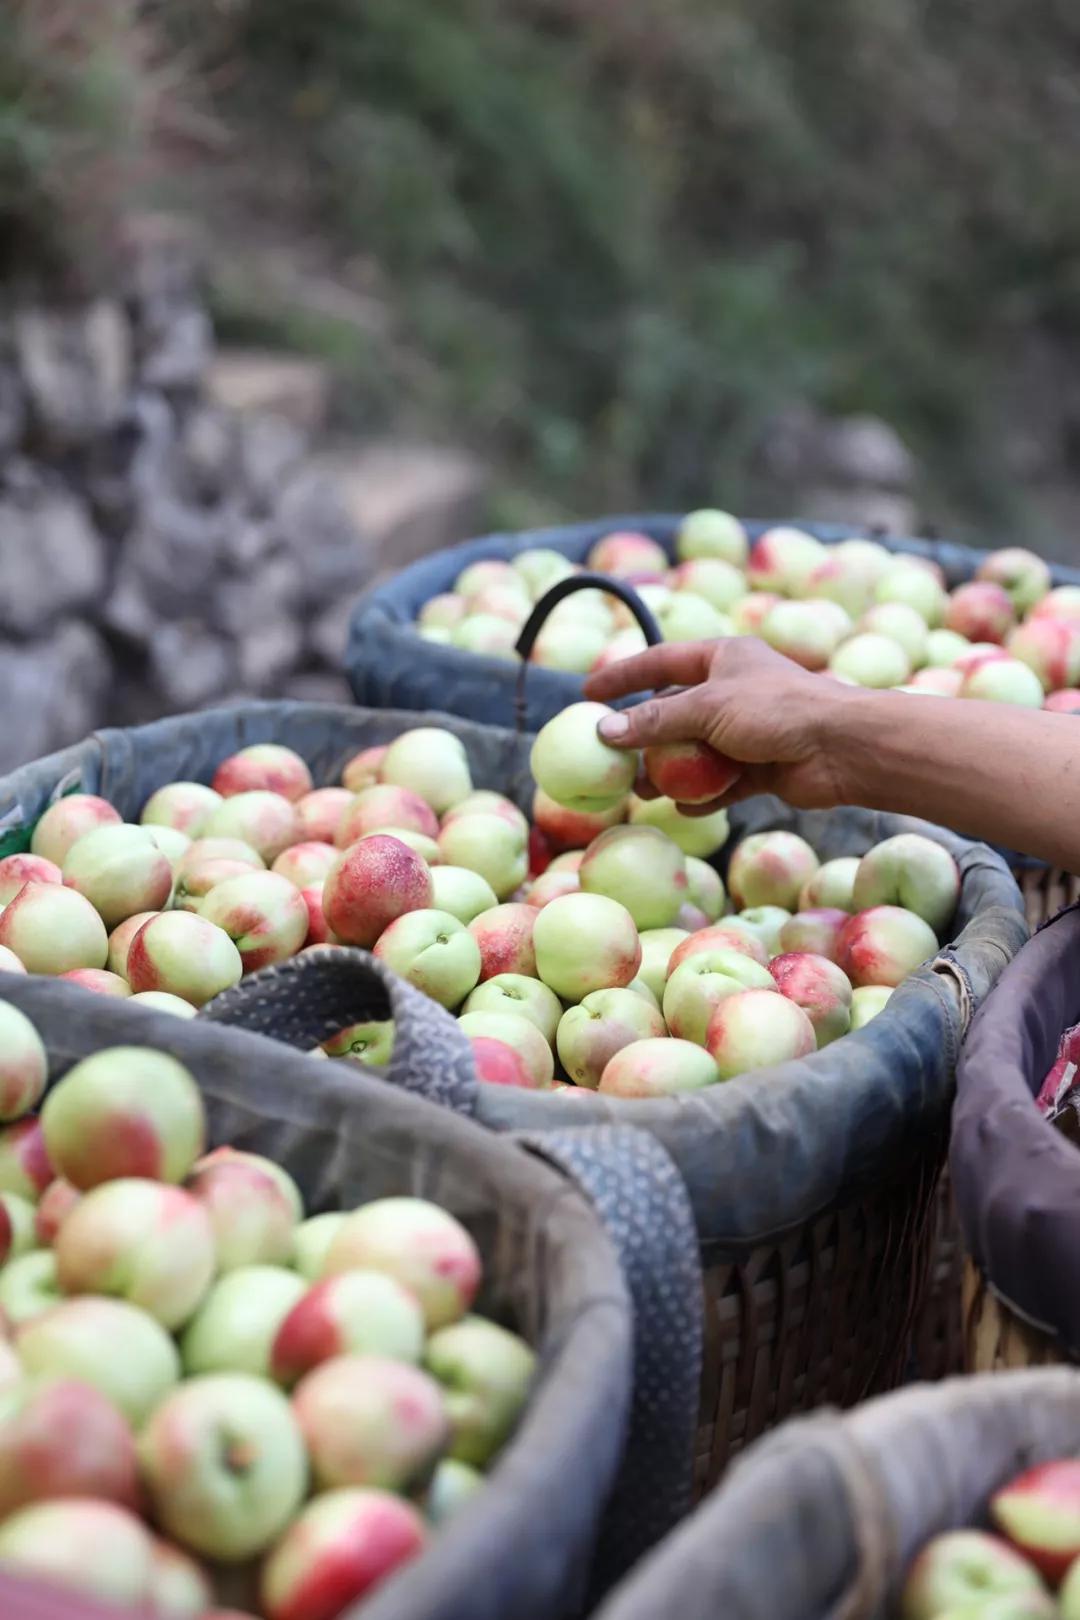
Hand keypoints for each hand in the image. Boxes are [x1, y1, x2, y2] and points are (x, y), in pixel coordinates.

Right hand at [583, 638, 857, 812]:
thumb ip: (654, 720)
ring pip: (697, 752)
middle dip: (645, 737)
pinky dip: (703, 795)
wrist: (842, 746)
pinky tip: (682, 809)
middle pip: (676, 712)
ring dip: (670, 772)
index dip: (622, 676)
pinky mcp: (763, 767)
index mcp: (723, 658)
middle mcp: (734, 690)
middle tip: (612, 759)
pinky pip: (723, 782)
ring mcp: (749, 730)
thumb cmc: (777, 710)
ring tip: (643, 792)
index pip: (660, 662)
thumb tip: (603, 730)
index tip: (587, 693)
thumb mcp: (707, 708)